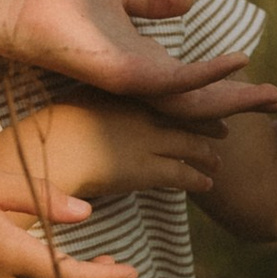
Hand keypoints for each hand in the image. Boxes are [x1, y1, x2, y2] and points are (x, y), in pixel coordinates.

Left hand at [0, 0, 267, 115]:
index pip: (205, 85)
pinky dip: (209, 72)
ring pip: (200, 101)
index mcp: (152, 67)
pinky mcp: (130, 78)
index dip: (240, 87)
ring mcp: (141, 85)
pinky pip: (177, 80)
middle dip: (252, 104)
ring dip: (238, 95)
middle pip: (211, 102)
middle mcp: (150, 84)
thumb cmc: (65, 6)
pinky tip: (237, 60)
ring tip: (274, 93)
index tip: (275, 91)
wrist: (27, 14)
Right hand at [0, 91, 231, 206]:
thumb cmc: (54, 129)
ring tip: (217, 162)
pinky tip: (206, 185)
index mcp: (129, 93)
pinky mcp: (147, 169)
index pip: (170, 95)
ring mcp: (148, 140)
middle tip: (223, 132)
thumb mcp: (81, 100)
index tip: (203, 105)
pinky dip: (197, 179)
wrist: (53, 150)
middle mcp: (144, 113)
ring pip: (190, 146)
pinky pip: (182, 174)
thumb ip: (101, 101)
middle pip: (187, 117)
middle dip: (207, 126)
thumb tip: (107, 109)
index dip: (190, 102)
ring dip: (207, 155)